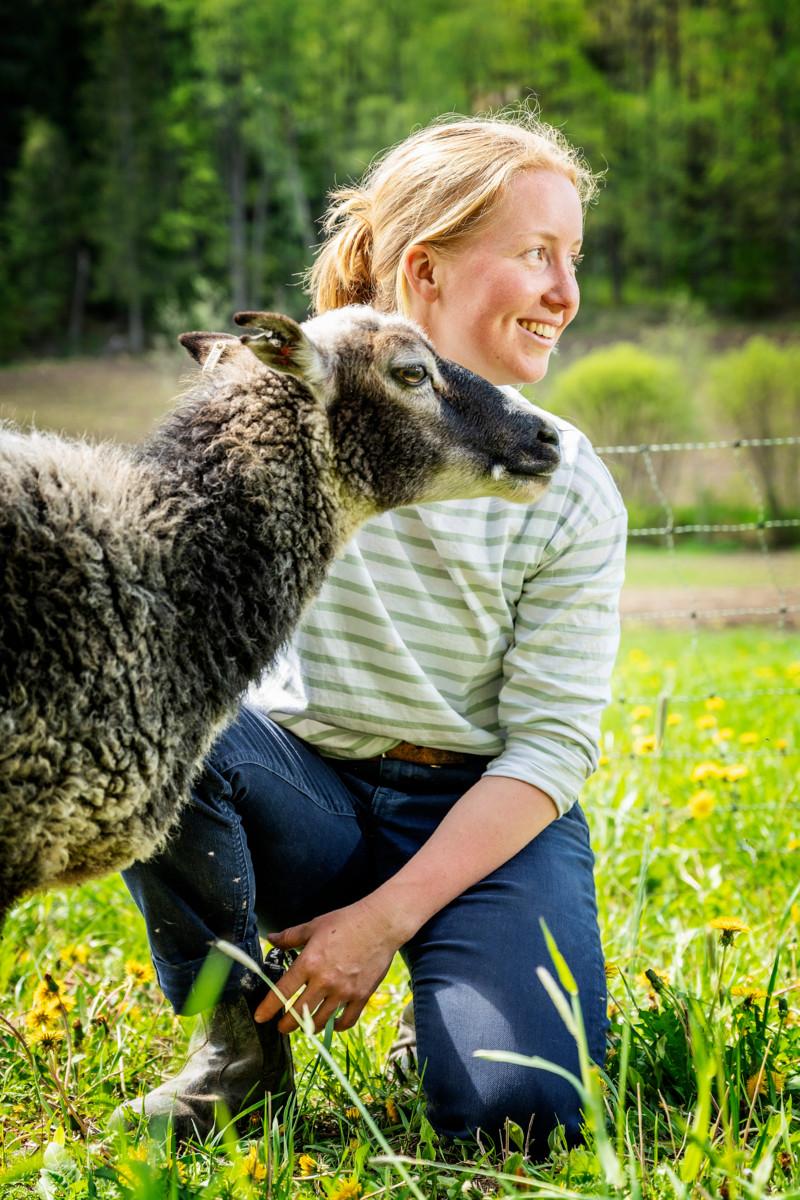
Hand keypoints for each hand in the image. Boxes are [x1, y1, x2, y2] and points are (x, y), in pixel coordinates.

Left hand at [253, 897, 399, 1033]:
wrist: (380, 924)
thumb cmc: (346, 921)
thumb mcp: (314, 926)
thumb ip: (291, 936)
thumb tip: (271, 939)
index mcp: (309, 962)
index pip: (282, 991)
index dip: (268, 1008)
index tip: (260, 1017)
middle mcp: (324, 981)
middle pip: (298, 1013)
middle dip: (286, 1024)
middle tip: (282, 1027)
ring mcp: (343, 991)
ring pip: (320, 1021)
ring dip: (308, 1028)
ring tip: (303, 1028)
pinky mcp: (361, 996)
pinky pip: (346, 1020)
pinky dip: (337, 1026)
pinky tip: (332, 1024)